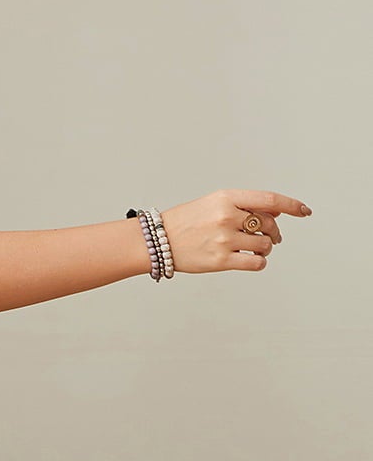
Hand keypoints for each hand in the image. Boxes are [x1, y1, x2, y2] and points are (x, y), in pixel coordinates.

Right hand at [159, 189, 311, 273]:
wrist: (157, 240)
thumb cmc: (186, 221)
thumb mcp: (214, 203)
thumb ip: (244, 205)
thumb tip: (277, 211)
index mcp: (227, 198)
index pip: (269, 199)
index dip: (291, 205)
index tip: (304, 211)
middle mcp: (227, 216)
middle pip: (269, 224)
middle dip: (274, 232)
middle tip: (271, 238)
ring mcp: (224, 239)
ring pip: (264, 245)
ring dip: (265, 248)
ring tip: (254, 248)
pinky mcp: (220, 260)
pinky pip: (255, 262)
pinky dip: (259, 262)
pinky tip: (252, 260)